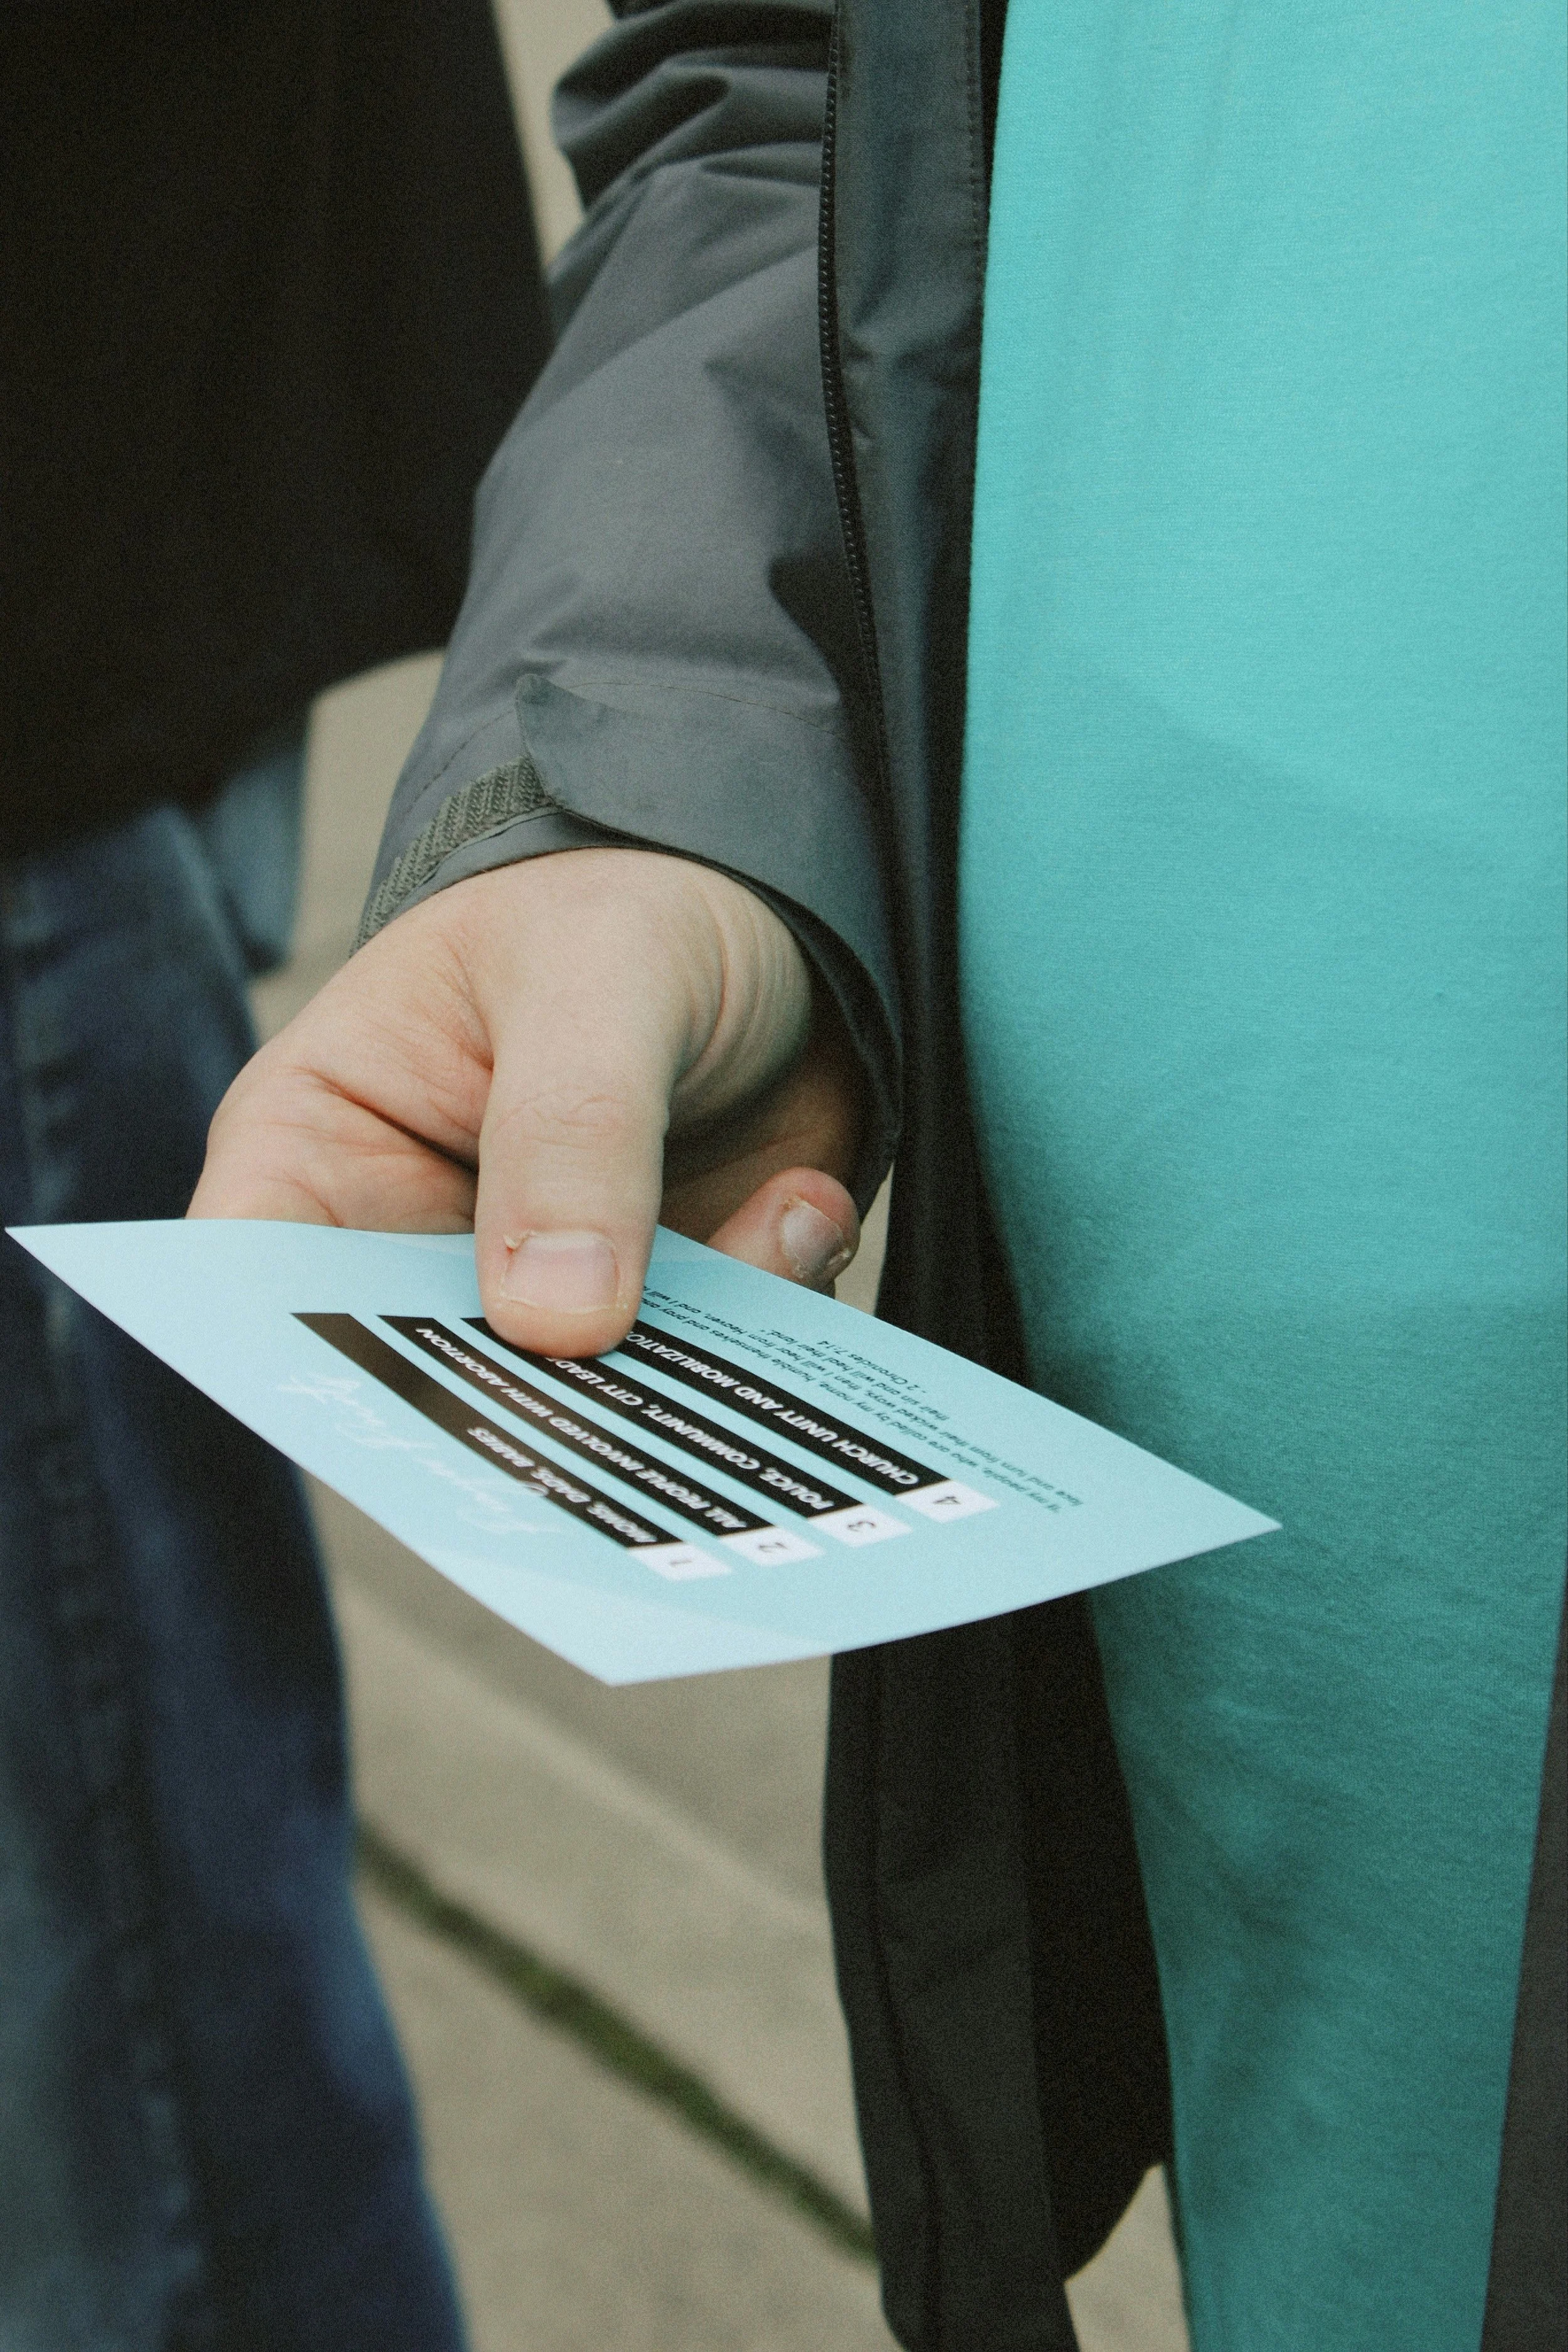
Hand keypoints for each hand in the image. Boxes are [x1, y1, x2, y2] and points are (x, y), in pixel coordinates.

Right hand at [190, 850, 864, 1354]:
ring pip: (586, 1399)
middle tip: (640, 1374)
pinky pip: (702, 1374)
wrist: (765, 912)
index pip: (253, 1284)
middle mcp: (412, 1249)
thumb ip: (572, 1132)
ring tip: (773, 1234)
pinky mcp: (653, 1315)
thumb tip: (556, 1319)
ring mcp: (538, 1296)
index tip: (425, 1400)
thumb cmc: (619, 901)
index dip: (310, 1361)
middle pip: (425, 1386)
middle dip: (541, 1402)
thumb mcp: (595, 973)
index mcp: (319, 1148)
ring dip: (687, 1357)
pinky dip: (767, 1314)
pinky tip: (801, 1203)